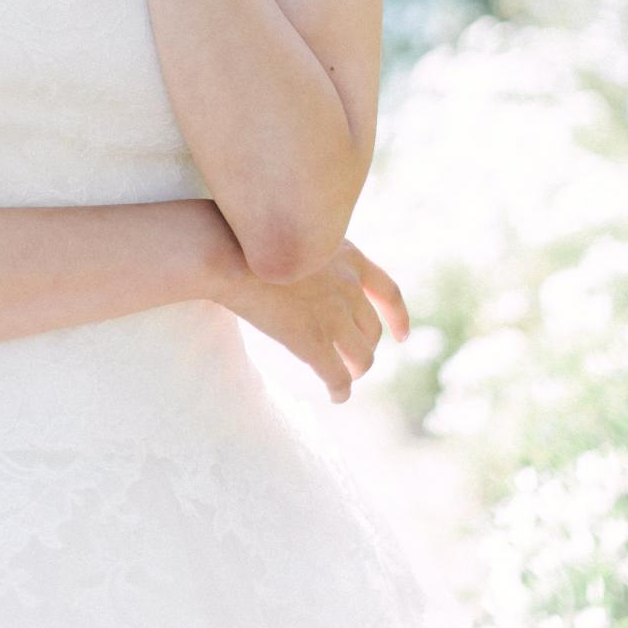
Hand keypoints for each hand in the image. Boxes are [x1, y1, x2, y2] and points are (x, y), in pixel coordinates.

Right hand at [213, 231, 409, 404]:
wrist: (225, 251)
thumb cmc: (244, 234)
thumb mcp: (294, 230)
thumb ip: (310, 249)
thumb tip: (301, 261)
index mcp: (347, 255)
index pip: (388, 291)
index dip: (398, 317)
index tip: (402, 336)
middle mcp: (348, 285)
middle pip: (371, 329)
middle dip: (366, 346)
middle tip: (353, 356)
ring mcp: (333, 315)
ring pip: (361, 357)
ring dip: (355, 370)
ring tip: (344, 376)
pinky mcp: (313, 341)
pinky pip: (337, 376)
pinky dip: (340, 391)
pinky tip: (335, 397)